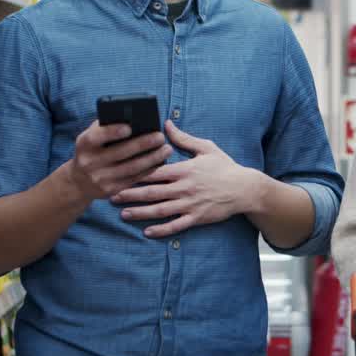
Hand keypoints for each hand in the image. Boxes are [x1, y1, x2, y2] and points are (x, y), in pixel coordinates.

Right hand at [65, 122, 171, 203]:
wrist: (79, 182)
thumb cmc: (92, 151)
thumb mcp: (91, 138)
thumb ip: (105, 127)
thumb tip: (131, 117)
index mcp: (84, 144)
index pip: (96, 136)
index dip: (112, 132)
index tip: (129, 127)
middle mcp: (89, 162)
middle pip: (119, 153)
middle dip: (142, 144)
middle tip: (160, 137)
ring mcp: (100, 178)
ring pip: (130, 168)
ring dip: (152, 158)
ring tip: (167, 149)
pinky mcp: (110, 190)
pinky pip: (133, 179)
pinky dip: (148, 170)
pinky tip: (160, 162)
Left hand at [110, 121, 261, 237]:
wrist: (244, 188)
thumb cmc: (224, 167)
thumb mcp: (206, 148)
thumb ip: (183, 138)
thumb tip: (166, 123)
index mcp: (185, 170)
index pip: (155, 171)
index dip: (136, 173)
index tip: (120, 173)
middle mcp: (185, 188)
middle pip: (152, 192)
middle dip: (131, 194)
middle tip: (112, 196)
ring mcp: (190, 204)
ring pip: (160, 210)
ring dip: (140, 213)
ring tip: (124, 214)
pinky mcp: (197, 218)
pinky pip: (176, 226)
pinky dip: (161, 230)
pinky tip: (147, 231)